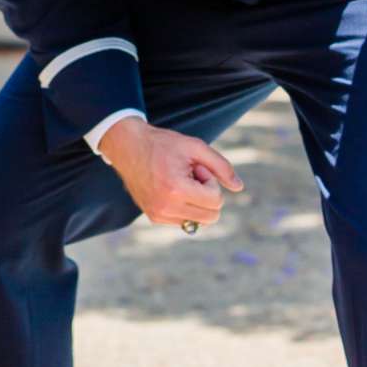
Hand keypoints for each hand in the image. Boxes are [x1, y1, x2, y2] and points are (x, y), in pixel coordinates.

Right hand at [96, 118, 243, 227]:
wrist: (128, 147)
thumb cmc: (163, 144)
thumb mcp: (195, 146)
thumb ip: (221, 166)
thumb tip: (239, 187)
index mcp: (176, 190)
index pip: (215, 201)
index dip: (210, 181)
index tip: (196, 167)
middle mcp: (166, 207)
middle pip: (211, 216)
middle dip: (206, 194)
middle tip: (190, 175)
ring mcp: (158, 215)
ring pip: (199, 222)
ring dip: (196, 202)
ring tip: (180, 181)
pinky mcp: (154, 218)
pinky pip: (185, 221)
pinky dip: (186, 207)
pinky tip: (172, 189)